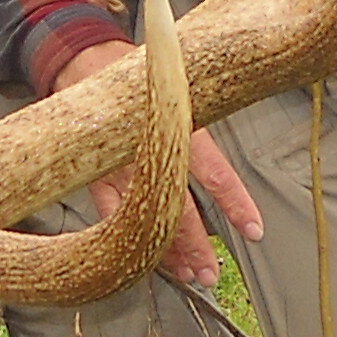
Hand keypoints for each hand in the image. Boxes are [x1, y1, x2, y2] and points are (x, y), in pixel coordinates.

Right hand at [54, 37, 262, 289]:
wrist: (82, 62)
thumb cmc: (137, 76)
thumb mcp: (175, 87)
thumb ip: (198, 117)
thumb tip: (231, 148)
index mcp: (176, 125)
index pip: (213, 172)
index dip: (235, 204)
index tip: (254, 230)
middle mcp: (148, 150)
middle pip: (177, 208)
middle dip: (196, 246)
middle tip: (212, 274)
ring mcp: (116, 167)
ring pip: (145, 218)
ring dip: (166, 251)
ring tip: (187, 275)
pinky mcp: (92, 174)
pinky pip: (111, 215)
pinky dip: (129, 239)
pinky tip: (143, 259)